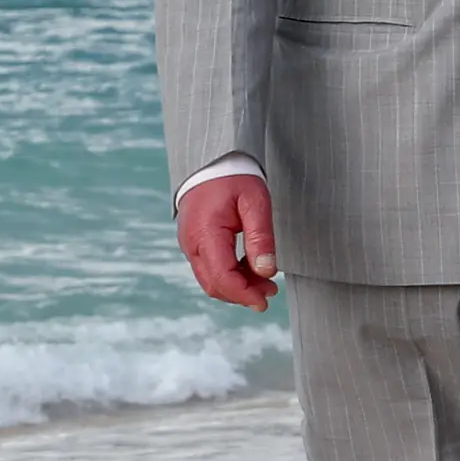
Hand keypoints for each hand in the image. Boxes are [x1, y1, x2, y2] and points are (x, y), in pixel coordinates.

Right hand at [177, 174, 280, 309]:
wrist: (211, 160)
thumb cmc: (234, 176)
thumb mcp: (255, 202)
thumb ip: (261, 238)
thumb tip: (266, 272)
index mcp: (205, 232)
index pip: (222, 277)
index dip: (244, 294)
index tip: (265, 300)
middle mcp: (191, 243)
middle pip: (214, 284)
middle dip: (242, 294)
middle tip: (270, 291)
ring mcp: (189, 244)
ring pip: (210, 280)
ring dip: (236, 287)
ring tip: (263, 281)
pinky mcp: (193, 242)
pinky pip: (208, 268)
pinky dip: (228, 276)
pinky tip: (248, 269)